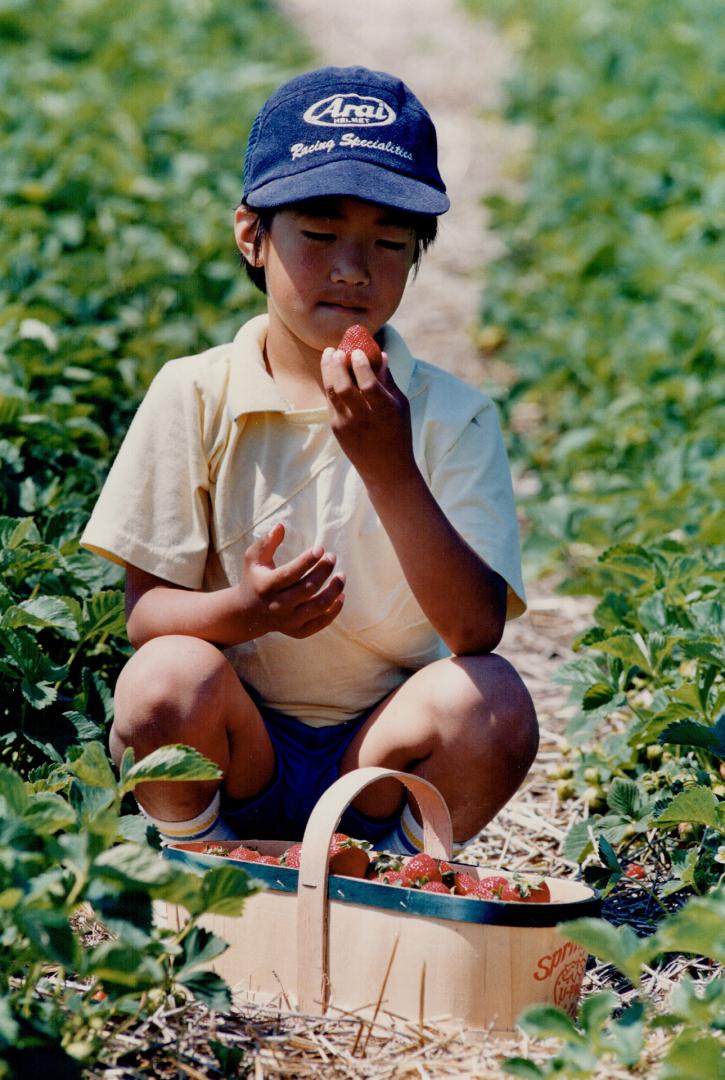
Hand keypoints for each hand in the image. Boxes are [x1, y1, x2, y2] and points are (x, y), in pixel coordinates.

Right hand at [239, 523, 344, 638]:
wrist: (247, 612)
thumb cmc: (255, 578)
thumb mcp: (253, 558)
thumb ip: (266, 542)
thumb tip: (281, 526)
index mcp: (266, 586)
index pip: (291, 573)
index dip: (308, 560)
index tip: (320, 549)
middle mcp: (277, 605)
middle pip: (308, 588)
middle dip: (324, 571)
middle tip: (332, 557)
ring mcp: (288, 620)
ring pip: (318, 607)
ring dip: (334, 591)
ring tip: (341, 576)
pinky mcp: (297, 631)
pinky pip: (320, 623)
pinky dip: (334, 611)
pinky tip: (341, 596)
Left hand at [321, 347, 417, 487]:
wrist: (387, 470)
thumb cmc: (399, 433)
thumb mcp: (400, 406)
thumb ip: (388, 381)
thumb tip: (380, 355)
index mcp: (384, 411)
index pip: (369, 385)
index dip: (361, 366)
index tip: (357, 351)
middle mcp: (363, 418)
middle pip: (343, 387)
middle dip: (337, 364)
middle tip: (336, 349)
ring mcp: (347, 425)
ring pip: (331, 393)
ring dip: (328, 370)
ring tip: (329, 354)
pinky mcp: (336, 430)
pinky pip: (330, 402)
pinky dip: (330, 384)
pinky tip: (331, 373)